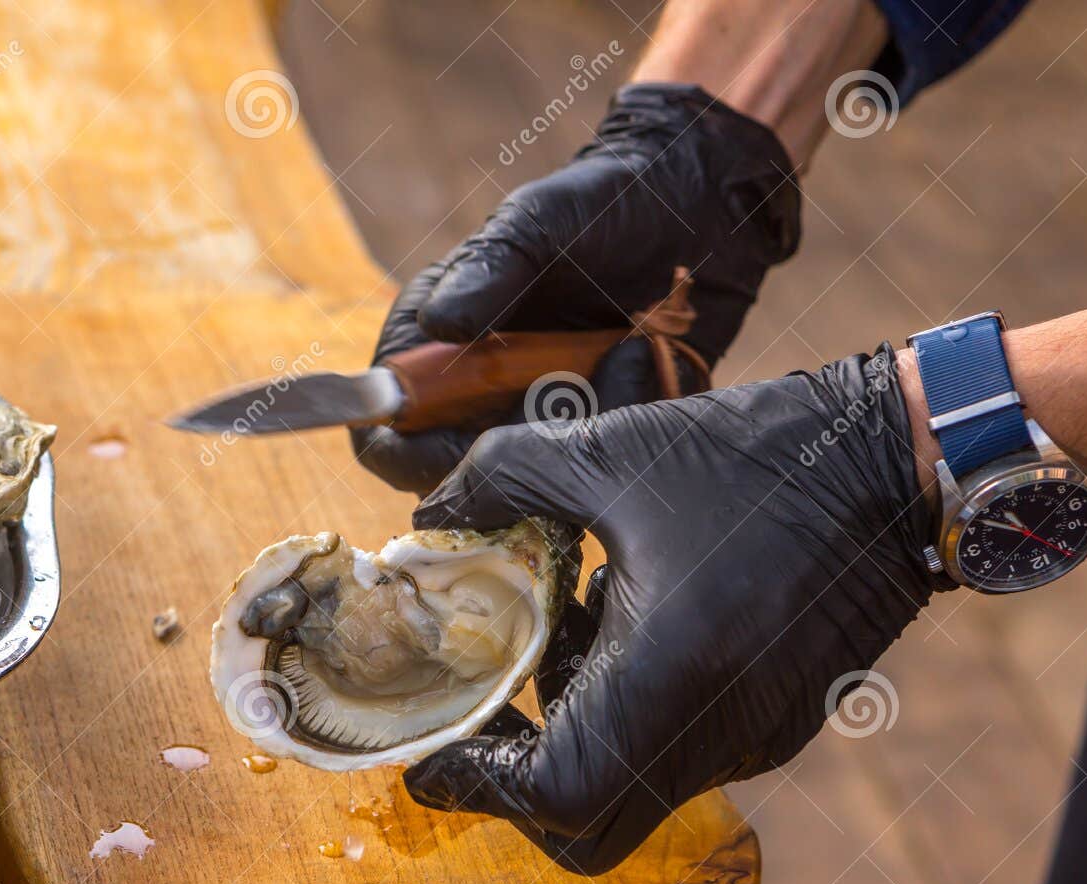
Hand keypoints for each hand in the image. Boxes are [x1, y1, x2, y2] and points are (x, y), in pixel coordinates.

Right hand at [354, 83, 801, 494]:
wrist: (697, 207)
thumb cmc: (602, 202)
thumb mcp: (541, 223)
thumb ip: (489, 271)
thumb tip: (436, 323)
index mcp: (435, 343)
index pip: (389, 431)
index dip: (415, 455)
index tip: (472, 448)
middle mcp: (477, 393)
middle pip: (460, 474)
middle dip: (514, 453)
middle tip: (574, 397)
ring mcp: (537, 417)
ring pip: (535, 479)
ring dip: (582, 432)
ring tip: (627, 356)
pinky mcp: (594, 431)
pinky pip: (599, 468)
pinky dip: (626, 432)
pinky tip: (650, 367)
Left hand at [402, 340, 938, 873]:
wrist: (899, 464)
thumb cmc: (756, 458)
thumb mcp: (612, 451)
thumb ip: (503, 477)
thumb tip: (430, 512)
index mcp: (669, 680)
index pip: (550, 796)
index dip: (475, 783)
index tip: (431, 747)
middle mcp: (716, 734)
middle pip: (587, 824)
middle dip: (518, 781)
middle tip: (487, 706)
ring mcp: (756, 739)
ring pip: (632, 789)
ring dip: (575, 733)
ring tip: (563, 628)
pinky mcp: (779, 723)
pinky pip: (679, 755)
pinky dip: (629, 715)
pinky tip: (629, 622)